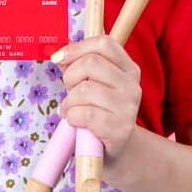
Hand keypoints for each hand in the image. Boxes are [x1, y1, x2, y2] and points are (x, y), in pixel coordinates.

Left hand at [54, 35, 142, 166]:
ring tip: (71, 109)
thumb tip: (59, 56)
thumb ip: (77, 65)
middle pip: (91, 64)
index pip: (104, 43)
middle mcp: (132, 85)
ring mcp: (128, 108)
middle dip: (70, 77)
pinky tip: (76, 122)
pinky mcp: (120, 129)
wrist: (115, 148)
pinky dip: (72, 117)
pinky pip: (84, 114)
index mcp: (128, 68)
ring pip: (85, 90)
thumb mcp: (91, 83)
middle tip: (69, 91)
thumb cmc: (98, 110)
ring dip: (69, 101)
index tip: (58, 58)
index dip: (76, 47)